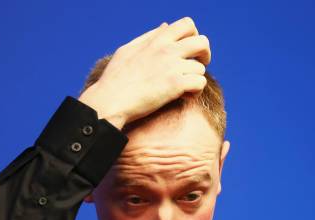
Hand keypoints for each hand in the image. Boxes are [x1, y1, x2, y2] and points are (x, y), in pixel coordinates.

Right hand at [78, 17, 210, 129]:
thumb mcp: (128, 50)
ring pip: (201, 68)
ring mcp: (172, 67)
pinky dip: (195, 92)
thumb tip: (165, 26)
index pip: (187, 24)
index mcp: (157, 40)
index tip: (189, 50)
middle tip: (196, 66)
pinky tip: (184, 96)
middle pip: (202, 42)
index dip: (194, 36)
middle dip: (204, 54)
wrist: (109, 100)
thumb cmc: (115, 78)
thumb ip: (149, 37)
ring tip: (184, 88)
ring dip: (195, 78)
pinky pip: (200, 83)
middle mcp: (167, 50)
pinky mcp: (175, 85)